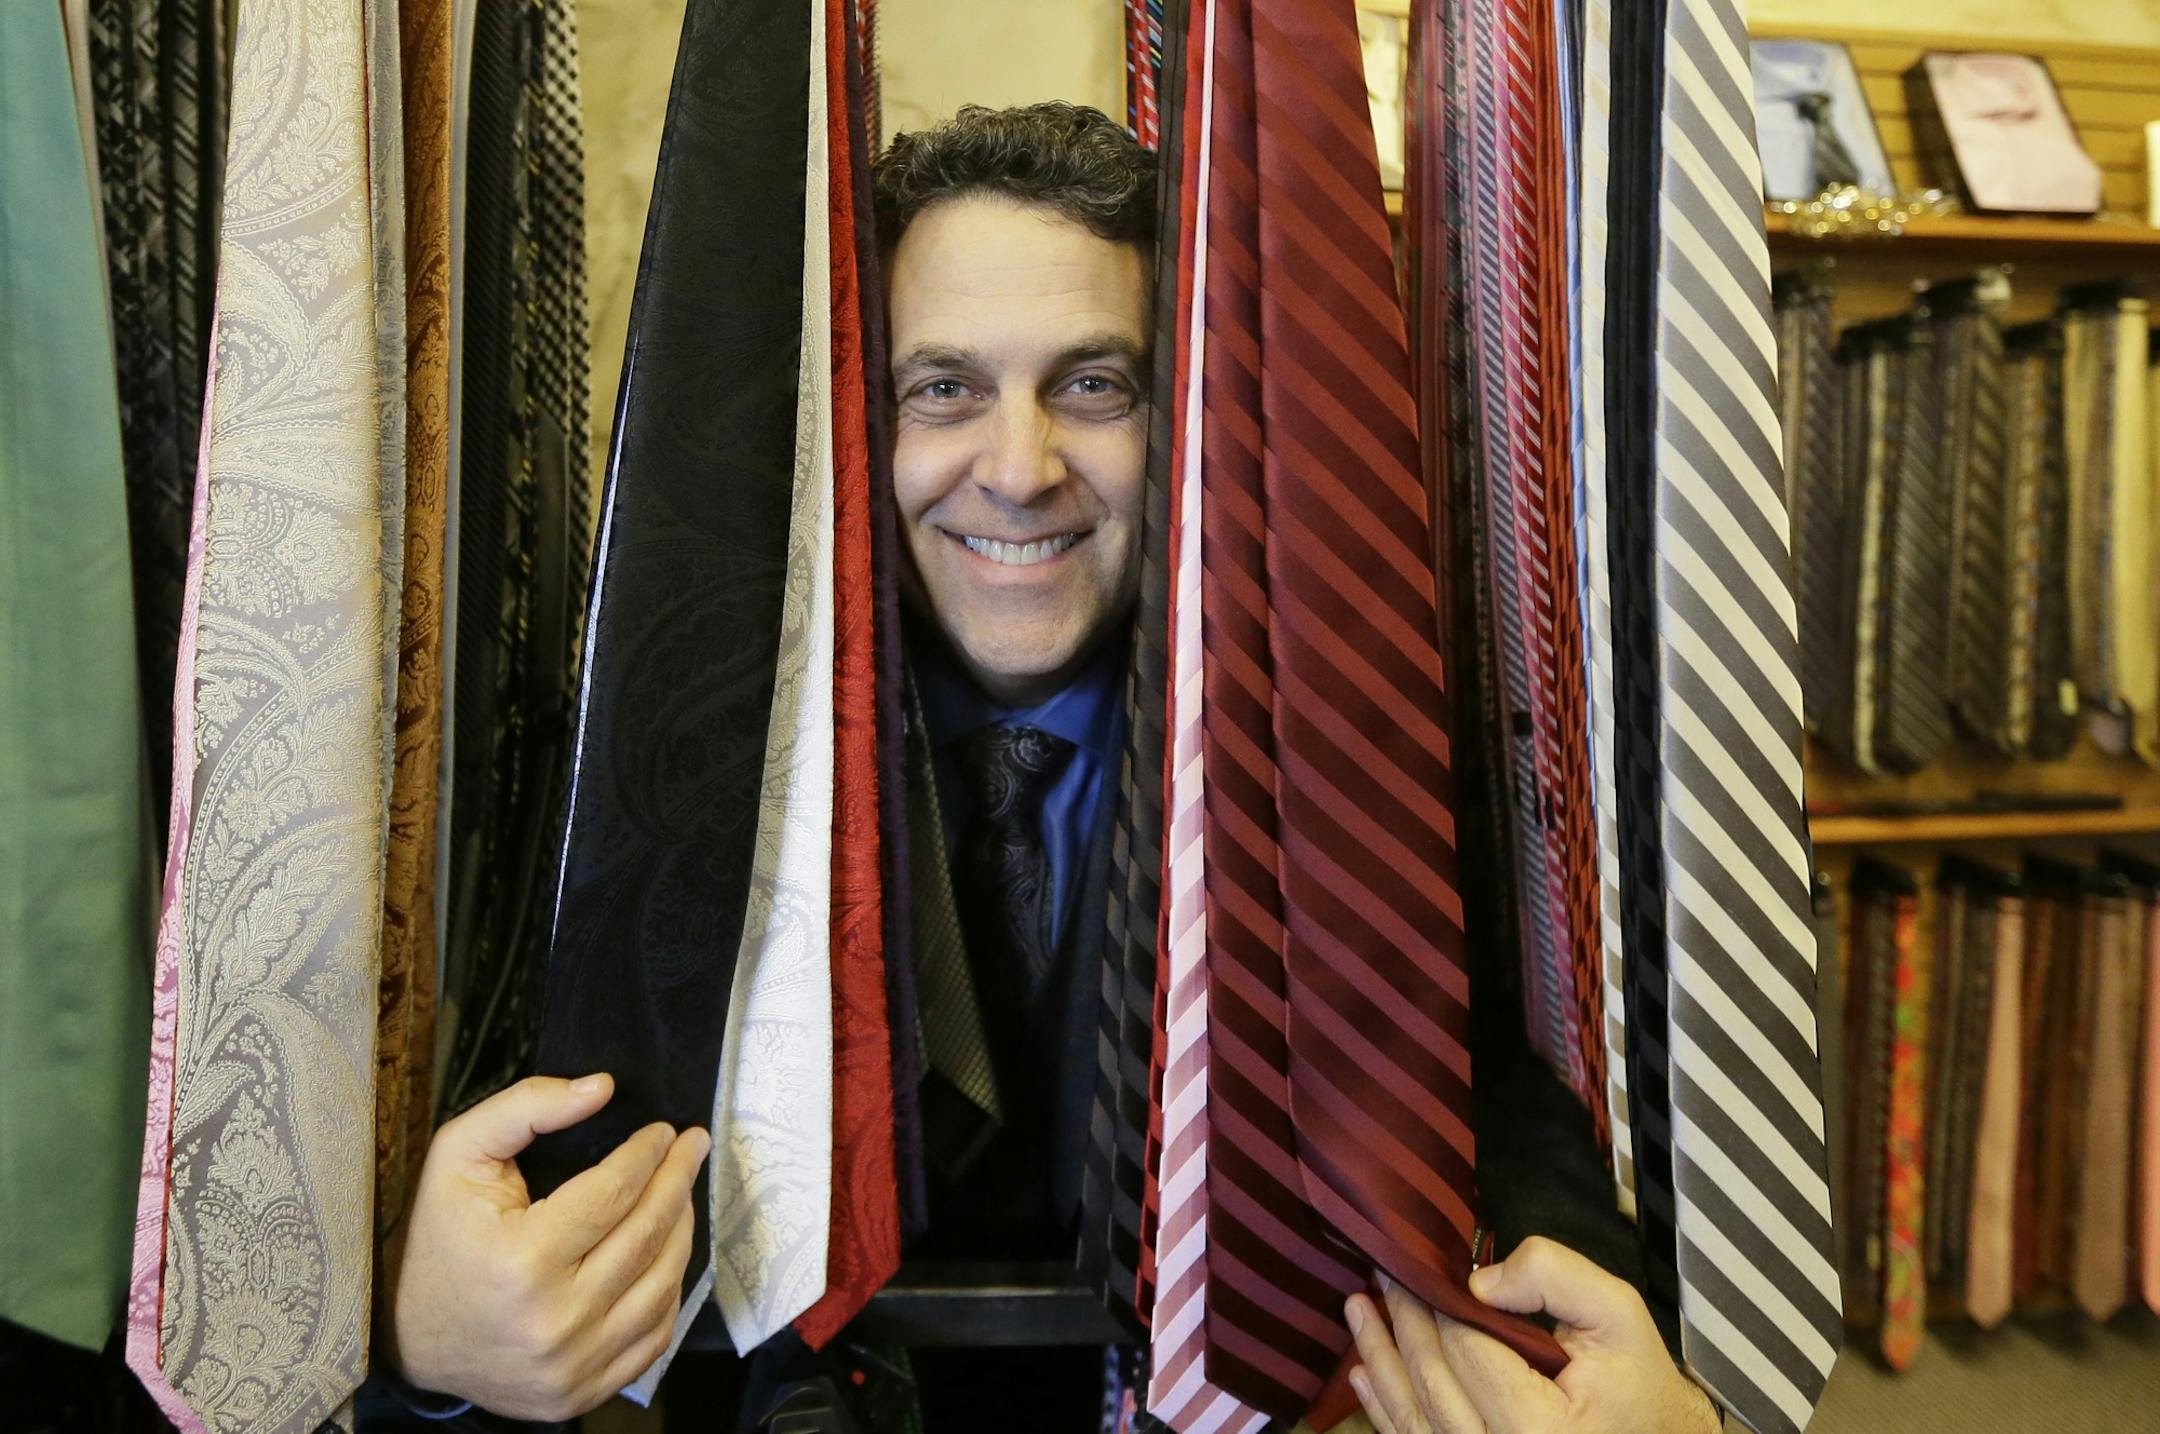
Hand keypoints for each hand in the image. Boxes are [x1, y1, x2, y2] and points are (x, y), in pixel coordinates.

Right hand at [379, 1074, 710, 1419]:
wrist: (409, 1336)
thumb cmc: (438, 1237)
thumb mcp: (460, 1154)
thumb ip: (529, 1107)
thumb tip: (603, 1088)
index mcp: (522, 1261)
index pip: (614, 1192)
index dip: (648, 1154)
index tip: (664, 1132)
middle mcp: (554, 1320)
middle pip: (647, 1235)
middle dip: (678, 1179)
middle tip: (692, 1146)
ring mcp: (573, 1364)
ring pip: (663, 1284)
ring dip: (683, 1229)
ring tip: (682, 1191)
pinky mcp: (582, 1392)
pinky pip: (654, 1337)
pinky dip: (670, 1290)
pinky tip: (667, 1253)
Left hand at [1344, 1236, 1720, 1433]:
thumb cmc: (1634, 1378)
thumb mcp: (1615, 1311)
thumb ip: (1553, 1277)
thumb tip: (1478, 1281)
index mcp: (1543, 1429)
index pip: (1472, 1353)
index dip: (1441, 1306)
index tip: (1419, 1269)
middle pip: (1434, 1385)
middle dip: (1403, 1325)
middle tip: (1383, 1276)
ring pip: (1414, 1419)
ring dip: (1379, 1361)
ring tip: (1357, 1311)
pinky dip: (1384, 1409)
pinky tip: (1362, 1375)